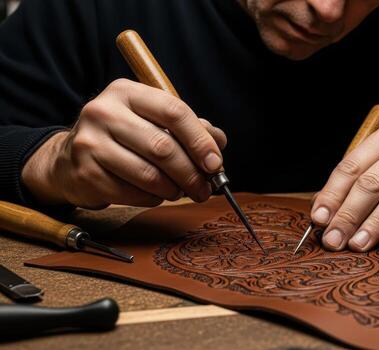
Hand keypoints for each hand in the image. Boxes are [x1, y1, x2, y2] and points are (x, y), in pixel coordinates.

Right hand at [21, 79, 226, 208]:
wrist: (69, 159)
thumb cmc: (122, 138)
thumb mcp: (152, 120)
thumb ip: (188, 127)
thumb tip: (218, 142)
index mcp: (126, 92)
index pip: (174, 111)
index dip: (200, 140)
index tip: (215, 163)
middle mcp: (104, 112)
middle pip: (163, 147)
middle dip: (192, 173)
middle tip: (205, 188)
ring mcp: (90, 143)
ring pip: (149, 175)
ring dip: (174, 189)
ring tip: (181, 192)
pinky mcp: (85, 173)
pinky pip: (133, 193)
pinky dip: (153, 198)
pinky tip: (156, 195)